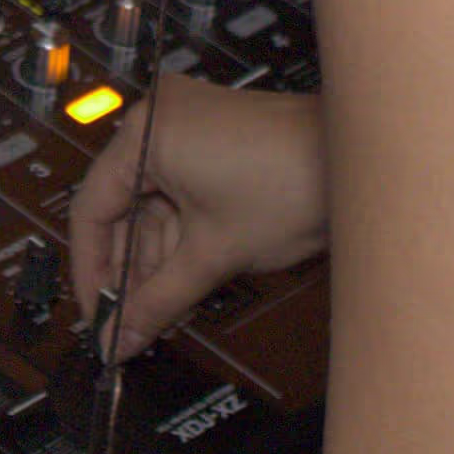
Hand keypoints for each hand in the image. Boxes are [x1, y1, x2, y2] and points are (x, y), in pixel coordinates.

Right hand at [67, 77, 325, 353]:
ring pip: (151, 207)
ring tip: (156, 312)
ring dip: (156, 260)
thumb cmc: (299, 181)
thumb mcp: (213, 254)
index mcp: (147, 132)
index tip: (96, 315)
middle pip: (120, 210)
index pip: (90, 210)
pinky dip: (179, 236)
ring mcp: (187, 126)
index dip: (91, 273)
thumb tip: (121, 334)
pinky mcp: (212, 139)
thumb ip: (157, 301)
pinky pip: (177, 193)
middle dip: (128, 272)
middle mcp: (160, 118)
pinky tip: (178, 282)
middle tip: (126, 322)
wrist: (362, 163)